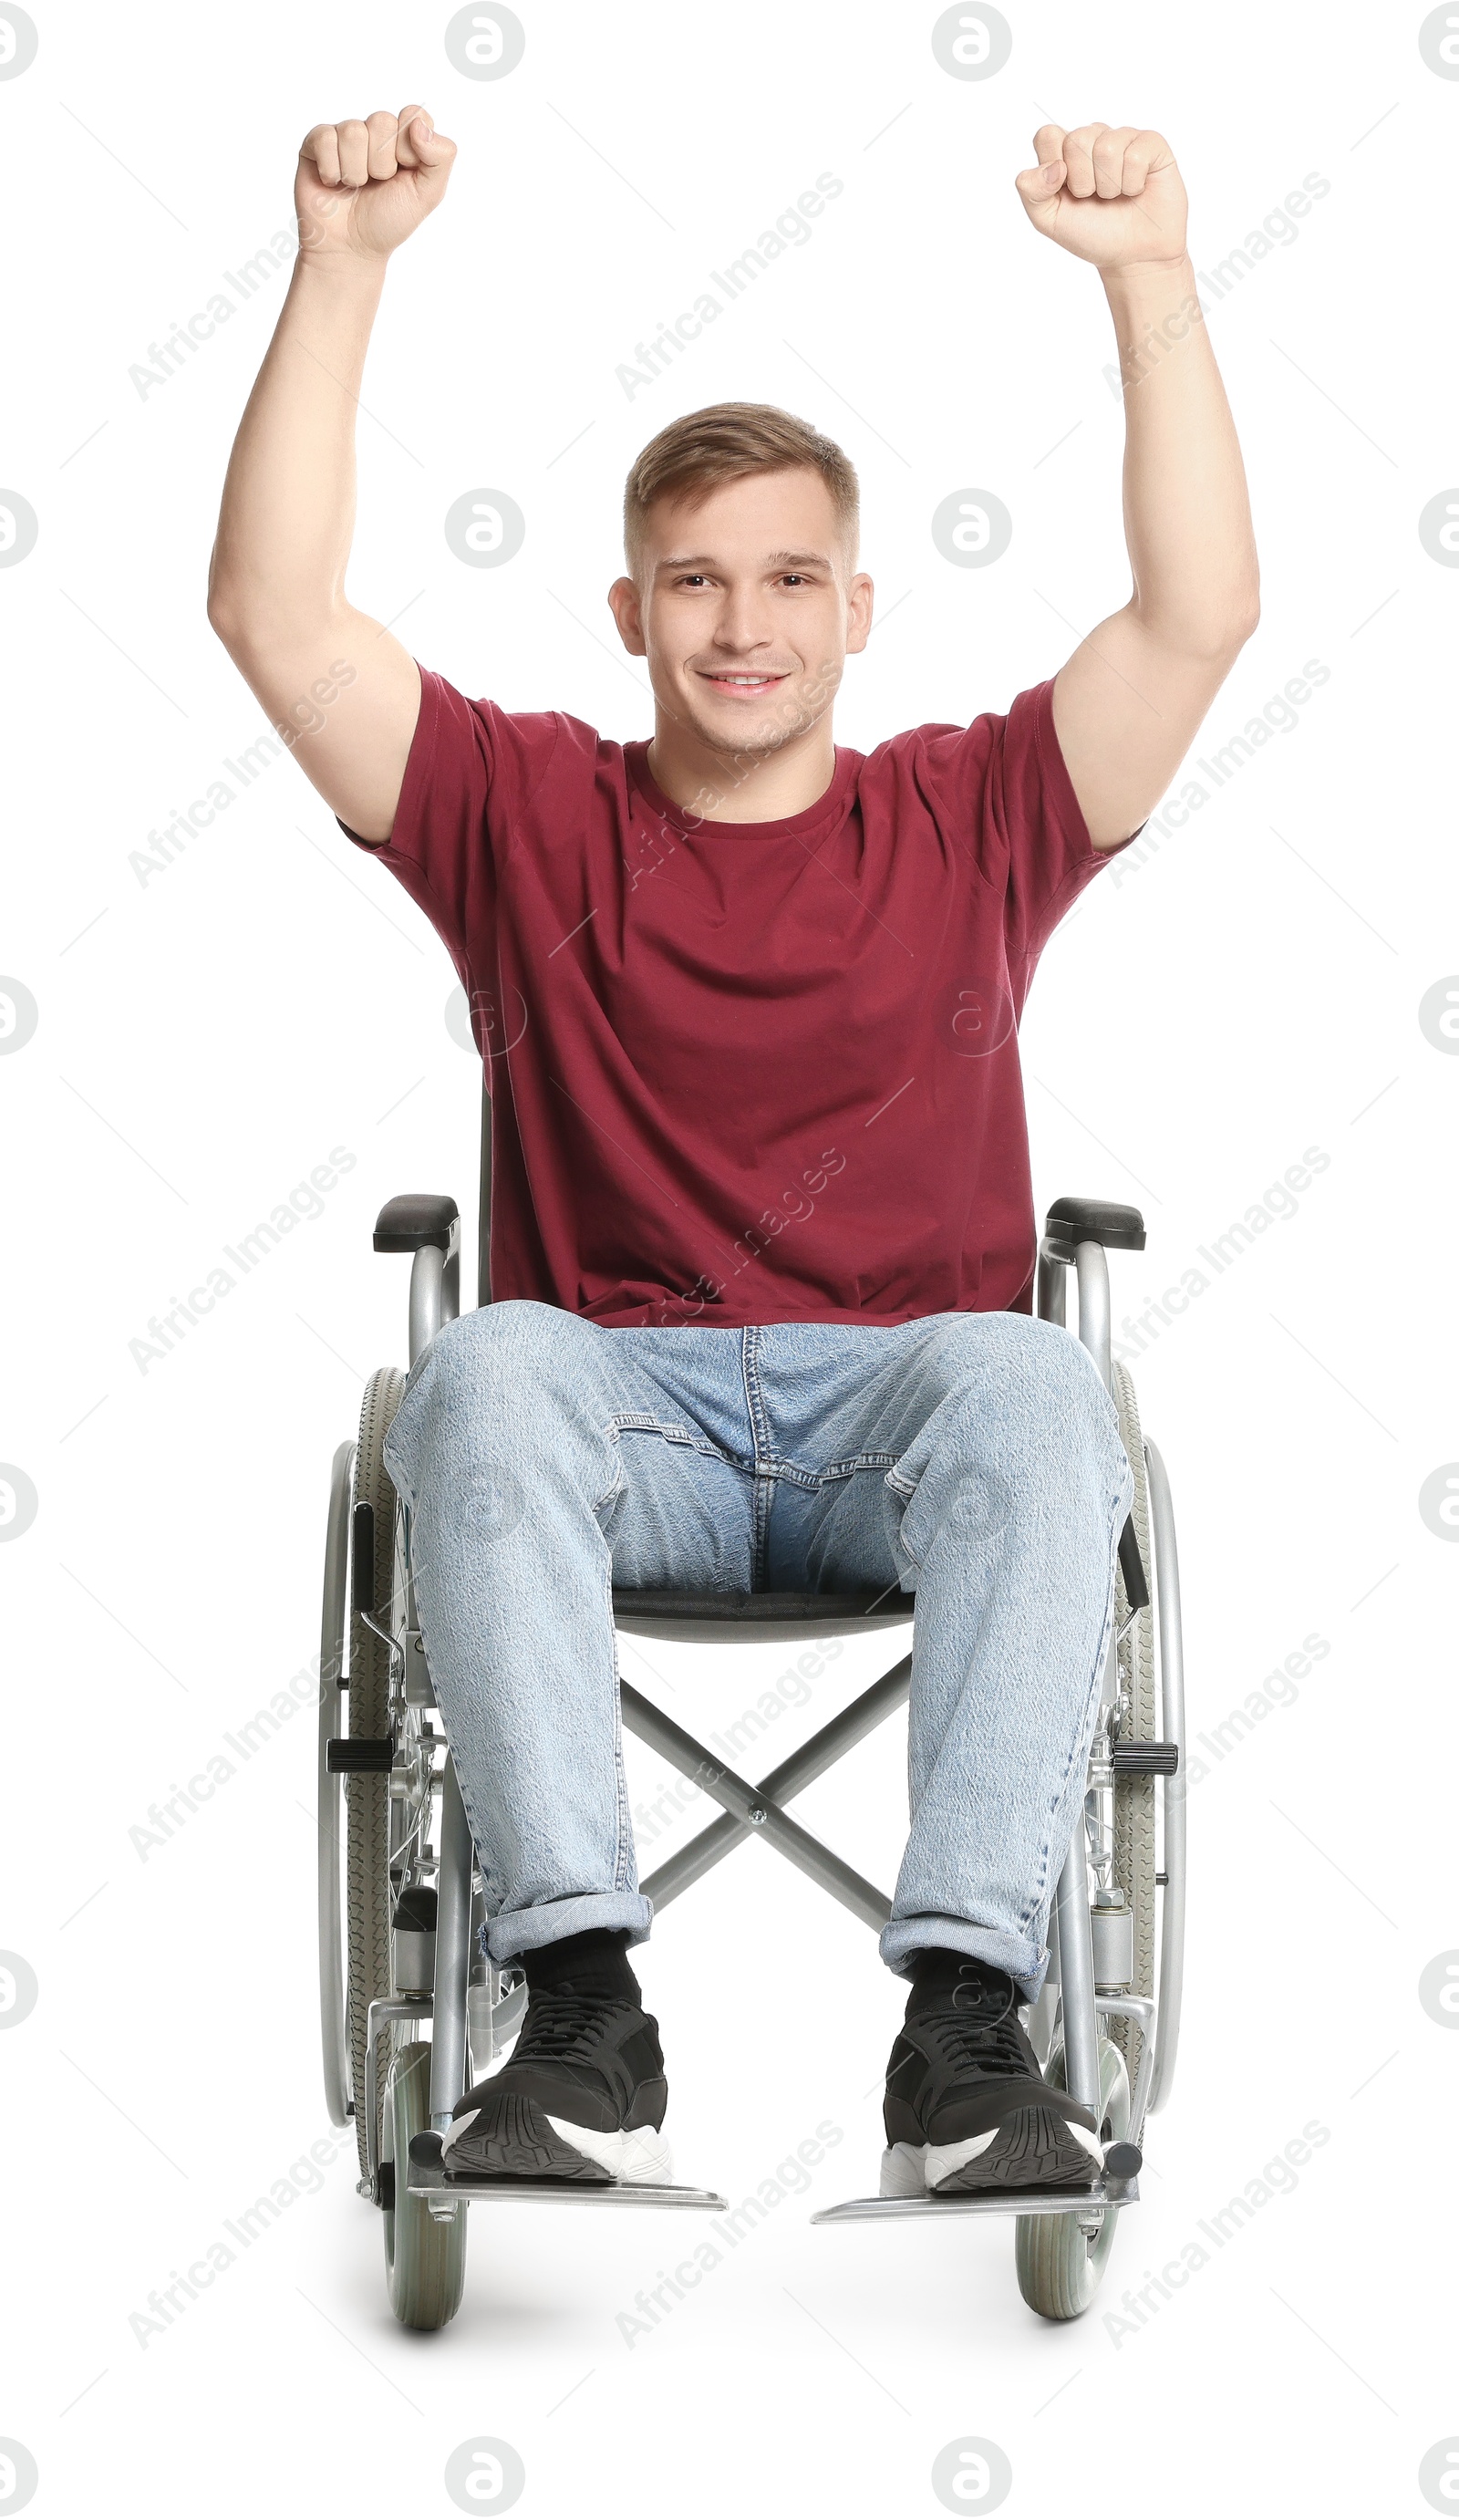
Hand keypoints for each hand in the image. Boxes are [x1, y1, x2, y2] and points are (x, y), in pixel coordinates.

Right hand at [296, 107, 456, 263]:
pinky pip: (326, 138)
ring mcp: (345, 134)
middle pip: (382, 121)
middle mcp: (375, 132)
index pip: (414, 114)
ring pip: (354, 132)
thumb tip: (418, 125)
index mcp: (404, 139)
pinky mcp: (317, 142)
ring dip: (357, 171)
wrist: (351, 249)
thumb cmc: (388, 221)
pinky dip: (332, 170)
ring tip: (355, 187)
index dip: (409, 147)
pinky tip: (334, 183)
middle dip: (382, 164)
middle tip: (377, 184)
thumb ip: (441, 158)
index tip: (404, 171)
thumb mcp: (428, 195)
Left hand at [1015, 124, 1187, 272]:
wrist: (1133, 257)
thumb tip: (1054, 166)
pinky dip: (1133, 184)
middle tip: (1095, 198)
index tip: (1066, 191)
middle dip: (1083, 182)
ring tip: (1117, 196)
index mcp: (1064, 153)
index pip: (1048, 135)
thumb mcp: (1049, 220)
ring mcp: (1122, 138)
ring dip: (1110, 186)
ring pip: (1106, 148)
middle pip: (1077, 140)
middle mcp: (1092, 139)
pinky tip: (1137, 190)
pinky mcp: (1151, 144)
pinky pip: (1135, 156)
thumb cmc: (1093, 235)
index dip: (1054, 166)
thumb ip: (1032, 191)